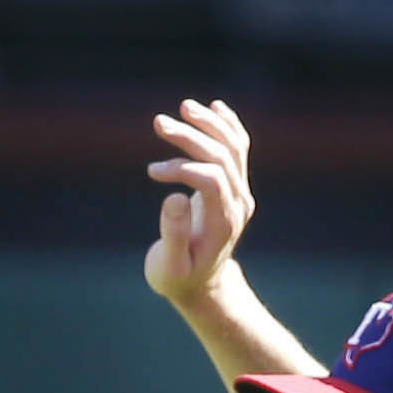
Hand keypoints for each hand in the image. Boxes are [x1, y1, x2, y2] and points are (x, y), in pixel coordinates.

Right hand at [146, 99, 257, 304]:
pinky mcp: (235, 185)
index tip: (152, 172)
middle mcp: (238, 204)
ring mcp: (240, 192)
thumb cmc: (178, 278)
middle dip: (190, 137)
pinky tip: (214, 107)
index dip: (182, 168)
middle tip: (159, 123)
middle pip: (222, 157)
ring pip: (232, 147)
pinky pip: (238, 148)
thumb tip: (175, 196)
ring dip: (208, 123)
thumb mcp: (167, 267)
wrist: (200, 285)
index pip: (212, 179)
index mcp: (224, 224)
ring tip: (182, 107)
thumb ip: (172, 236)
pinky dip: (227, 125)